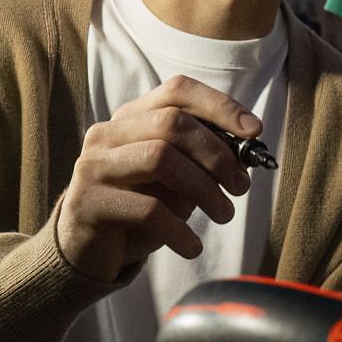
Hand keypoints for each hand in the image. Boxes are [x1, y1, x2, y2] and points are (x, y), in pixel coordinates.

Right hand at [56, 75, 256, 283]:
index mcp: (131, 118)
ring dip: (204, 189)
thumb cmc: (139, 207)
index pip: (177, 91)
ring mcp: (93, 166)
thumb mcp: (175, 179)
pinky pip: (145, 210)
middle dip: (217, 154)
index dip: (219, 105)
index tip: (254, 131)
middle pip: (171, 123)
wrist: (87, 251)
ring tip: (224, 215)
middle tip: (241, 187)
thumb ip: (201, 160)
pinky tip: (192, 246)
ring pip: (159, 158)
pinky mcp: (87, 203)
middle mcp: (107, 134)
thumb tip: (246, 153)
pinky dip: (179, 230)